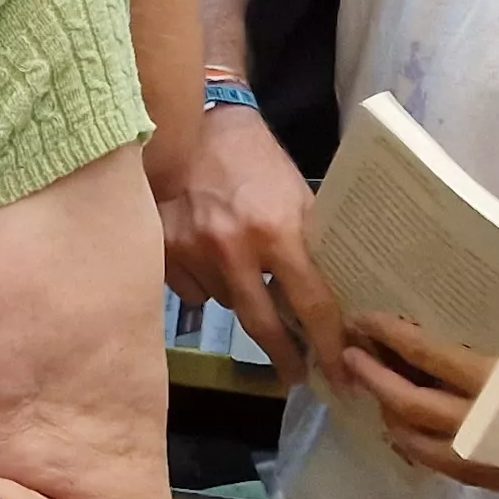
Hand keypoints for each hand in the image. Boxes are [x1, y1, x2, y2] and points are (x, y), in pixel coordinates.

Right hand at [164, 105, 342, 373]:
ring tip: (241, 269)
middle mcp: (231, 246)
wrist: (194, 122)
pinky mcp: (161, 249)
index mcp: (276, 230)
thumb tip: (328, 301)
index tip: (337, 375)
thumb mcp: (297, 197)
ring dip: (239, 297)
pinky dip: (204, 282)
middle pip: (261, 323)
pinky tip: (207, 254)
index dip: (327, 345)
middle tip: (297, 376)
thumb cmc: (256, 160)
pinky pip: (191, 289)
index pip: (311, 303)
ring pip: (223, 302)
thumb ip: (308, 246)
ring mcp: (190, 250)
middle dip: (283, 355)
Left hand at [332, 311, 498, 495]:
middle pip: (407, 402)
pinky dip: (410, 444)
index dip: (393, 335)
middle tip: (350, 349)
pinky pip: (434, 465)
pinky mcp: (489, 483)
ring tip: (372, 384)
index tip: (366, 316)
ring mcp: (480, 462)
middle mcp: (480, 428)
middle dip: (373, 376)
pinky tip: (403, 426)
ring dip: (387, 411)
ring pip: (411, 439)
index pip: (429, 357)